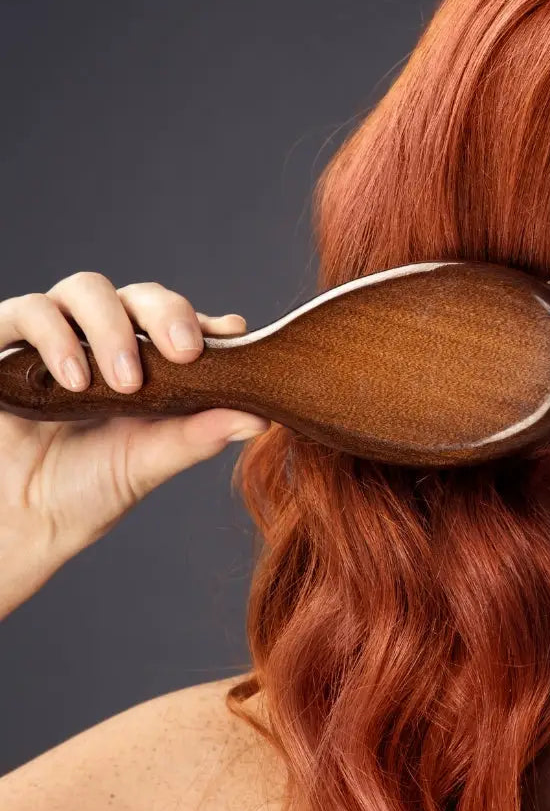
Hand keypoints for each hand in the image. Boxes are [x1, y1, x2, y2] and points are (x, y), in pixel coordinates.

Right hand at [0, 271, 270, 619]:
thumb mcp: (152, 460)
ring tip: (122, 382)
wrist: (22, 521)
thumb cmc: (91, 486)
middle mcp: (104, 336)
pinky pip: (26, 311)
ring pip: (86, 289)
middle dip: (168, 314)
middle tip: (184, 353)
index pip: (182, 317)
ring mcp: (55, 335)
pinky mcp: (5, 343)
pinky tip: (73, 379)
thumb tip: (262, 418)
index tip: (229, 339)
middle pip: (141, 294)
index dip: (205, 321)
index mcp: (149, 357)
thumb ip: (201, 435)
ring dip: (111, 328)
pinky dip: (53, 336)